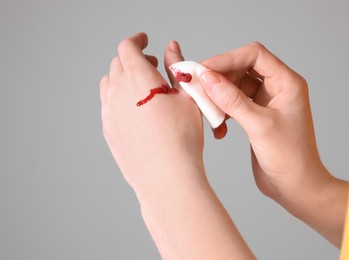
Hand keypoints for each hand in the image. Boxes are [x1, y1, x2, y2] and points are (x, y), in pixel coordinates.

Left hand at [100, 33, 203, 189]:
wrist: (166, 176)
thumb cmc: (182, 137)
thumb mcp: (188, 97)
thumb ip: (177, 67)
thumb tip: (171, 48)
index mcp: (138, 78)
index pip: (128, 47)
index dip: (137, 40)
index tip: (144, 40)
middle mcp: (118, 92)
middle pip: (118, 64)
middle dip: (133, 59)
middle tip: (151, 67)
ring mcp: (109, 112)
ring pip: (109, 84)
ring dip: (123, 78)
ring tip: (142, 89)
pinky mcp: (108, 130)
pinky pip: (108, 105)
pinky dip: (118, 98)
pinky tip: (136, 110)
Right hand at [200, 42, 347, 245]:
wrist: (296, 187)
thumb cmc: (290, 158)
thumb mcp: (259, 126)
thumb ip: (232, 100)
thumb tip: (207, 78)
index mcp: (286, 83)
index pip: (254, 55)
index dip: (227, 58)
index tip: (203, 70)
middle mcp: (277, 88)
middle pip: (241, 68)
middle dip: (218, 77)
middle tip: (196, 87)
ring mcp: (266, 102)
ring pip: (235, 87)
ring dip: (218, 97)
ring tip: (206, 110)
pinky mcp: (256, 116)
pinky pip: (233, 104)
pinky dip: (222, 111)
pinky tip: (218, 126)